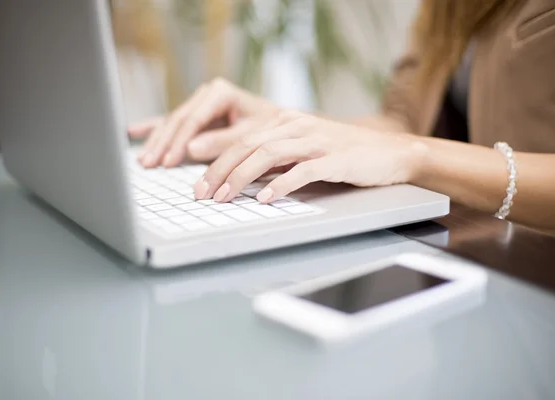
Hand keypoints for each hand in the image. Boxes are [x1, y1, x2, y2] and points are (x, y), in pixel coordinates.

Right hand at [129, 78, 278, 167]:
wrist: (280, 127)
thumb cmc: (270, 131)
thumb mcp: (250, 137)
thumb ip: (221, 142)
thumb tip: (190, 148)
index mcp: (220, 93)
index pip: (193, 119)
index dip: (178, 141)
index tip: (168, 161)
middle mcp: (206, 95)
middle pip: (178, 121)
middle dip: (162, 143)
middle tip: (149, 164)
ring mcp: (199, 104)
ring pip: (171, 123)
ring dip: (156, 142)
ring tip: (143, 161)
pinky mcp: (196, 116)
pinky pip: (171, 123)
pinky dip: (154, 130)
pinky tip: (133, 132)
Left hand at [193, 111, 426, 202]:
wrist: (390, 152)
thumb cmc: (343, 154)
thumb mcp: (302, 150)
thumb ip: (274, 159)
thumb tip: (241, 178)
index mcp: (285, 121)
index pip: (240, 141)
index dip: (215, 163)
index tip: (199, 187)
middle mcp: (296, 126)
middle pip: (247, 146)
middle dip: (219, 171)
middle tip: (202, 195)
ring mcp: (315, 141)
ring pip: (268, 155)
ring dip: (241, 177)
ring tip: (225, 197)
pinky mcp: (334, 159)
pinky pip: (301, 171)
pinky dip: (280, 185)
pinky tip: (265, 198)